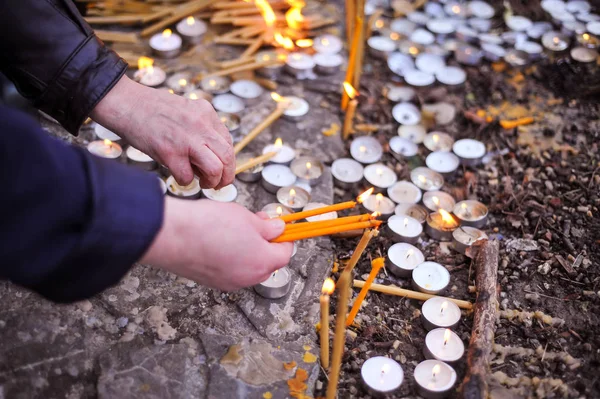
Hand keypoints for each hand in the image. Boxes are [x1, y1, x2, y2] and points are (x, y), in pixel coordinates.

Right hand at [91, 75, 233, 188]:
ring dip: (212, 182)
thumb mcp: (186, 111)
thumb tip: (213, 158)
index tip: (221, 170)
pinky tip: (177, 173)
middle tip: (218, 184)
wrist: (125, 102)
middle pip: (228, 157)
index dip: (227, 161)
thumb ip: (201, 129)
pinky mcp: (169, 152)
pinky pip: (187, 177)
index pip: (228, 142)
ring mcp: (186, 139)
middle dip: (226, 176)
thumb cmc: (151, 110)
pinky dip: (185, 181)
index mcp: (206, 112)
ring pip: (215, 169)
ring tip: (203, 183)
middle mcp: (200, 124)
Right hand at [140, 198, 293, 290]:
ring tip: (233, 227)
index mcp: (262, 263)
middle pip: (267, 262)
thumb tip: (277, 230)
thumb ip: (266, 227)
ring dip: (246, 249)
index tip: (280, 226)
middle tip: (255, 223)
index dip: (284, 237)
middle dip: (264, 243)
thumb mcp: (246, 217)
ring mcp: (228, 282)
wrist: (171, 236)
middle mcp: (247, 278)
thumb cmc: (207, 225)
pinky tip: (218, 239)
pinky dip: (230, 256)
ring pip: (247, 265)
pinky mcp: (211, 281)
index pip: (285, 253)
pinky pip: (229, 269)